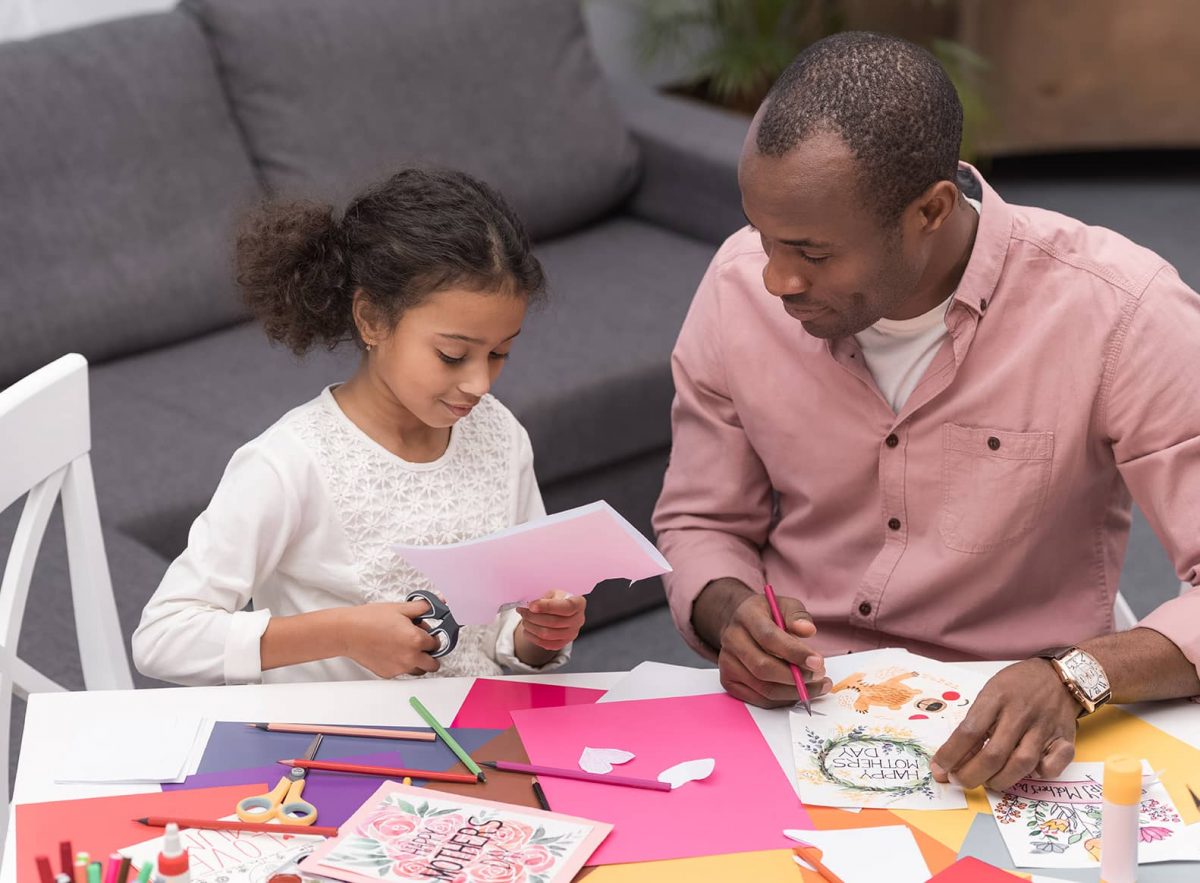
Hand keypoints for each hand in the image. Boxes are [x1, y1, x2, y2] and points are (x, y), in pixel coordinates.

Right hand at [339, 601, 441, 678]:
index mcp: (416, 640)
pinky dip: (402, 665)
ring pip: (419, 671)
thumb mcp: (400, 608)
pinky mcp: (388, 674)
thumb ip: (423, 607)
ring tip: (407, 648)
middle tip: (421, 644)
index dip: (432, 636)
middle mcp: (410, 657)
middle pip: (433, 664)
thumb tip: (438, 604)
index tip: (426, 633)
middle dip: (430, 654)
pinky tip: (392, 652)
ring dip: (419, 662)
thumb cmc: (370, 619)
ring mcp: (399, 668)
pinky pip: (402, 672)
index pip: (437, 643)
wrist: (348, 632)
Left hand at [516, 590, 586, 651]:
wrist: (561, 611)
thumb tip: (528, 605)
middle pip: (553, 622)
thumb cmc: (557, 599)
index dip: (547, 607)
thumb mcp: (553, 593)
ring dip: (531, 626)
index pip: (565, 607)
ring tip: (524, 619)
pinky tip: (527, 629)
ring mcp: (571, 634)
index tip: (531, 605)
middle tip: (522, 610)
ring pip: (547, 634)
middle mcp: (578, 620)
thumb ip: (544, 598)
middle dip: (533, 616)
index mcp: (578, 604)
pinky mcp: (562, 643)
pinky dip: (532, 637)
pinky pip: (545, 644)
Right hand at [716, 591, 829, 707]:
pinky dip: (782, 700)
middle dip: (796, 677)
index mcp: (746, 617)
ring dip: (794, 692)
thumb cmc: (767, 615)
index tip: (818, 662)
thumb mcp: (784, 605)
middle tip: (820, 676)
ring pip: (763, 688)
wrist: (740, 622)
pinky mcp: (729, 681)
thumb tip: (808, 630)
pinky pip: (759, 699)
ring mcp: (727, 663)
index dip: (795, 653)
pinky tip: (799, 692)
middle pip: (763, 667)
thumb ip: (798, 616)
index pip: (769, 638)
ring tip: (817, 686)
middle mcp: (732, 640)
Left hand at [931, 658, 1078, 790]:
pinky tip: (1028, 773)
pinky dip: (1039, 775)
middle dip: (971, 775)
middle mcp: (1020, 713)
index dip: (951, 755)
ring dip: (1000, 780)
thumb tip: (952, 759)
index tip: (939, 769)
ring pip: (1021, 764)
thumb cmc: (1016, 686)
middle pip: (994, 754)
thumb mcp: (989, 694)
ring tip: (987, 782)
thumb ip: (975, 723)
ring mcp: (1044, 727)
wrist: (1059, 676)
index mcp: (996, 697)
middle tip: (959, 781)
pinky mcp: (1065, 739)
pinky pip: (1054, 765)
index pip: (969, 732)